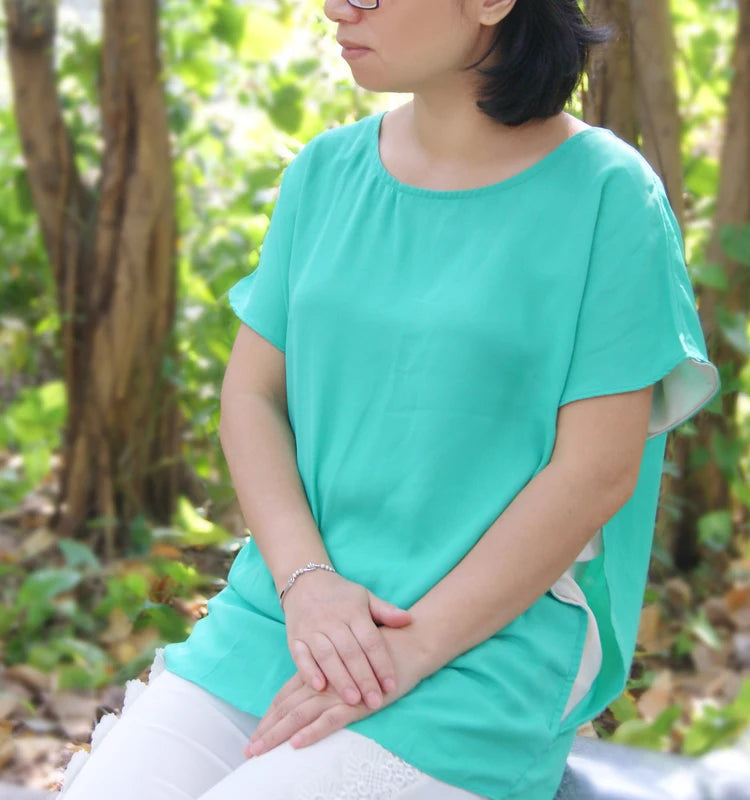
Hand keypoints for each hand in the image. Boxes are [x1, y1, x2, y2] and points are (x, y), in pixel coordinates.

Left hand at [244, 626, 426, 757]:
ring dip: (278, 735)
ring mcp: (338, 692)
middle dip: (267, 731)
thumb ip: (332, 673)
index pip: (286, 696)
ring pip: (301, 715)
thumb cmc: (379, 652)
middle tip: (248, 751)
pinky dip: (313, 732)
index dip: (270, 716)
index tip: (255, 734)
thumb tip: (316, 691)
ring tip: (259, 752)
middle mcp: (323, 682)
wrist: (408, 643)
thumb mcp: (349, 661)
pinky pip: (331, 720)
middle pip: (287, 708)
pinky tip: (297, 743)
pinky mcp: (356, 703)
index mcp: (320, 673)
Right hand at [282, 569, 411, 709]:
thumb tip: (409, 619)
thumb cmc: (341, 596)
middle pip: (350, 652)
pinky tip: (319, 687)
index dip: (381, 663)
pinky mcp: (294, 638)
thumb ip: (386, 611)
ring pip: (327, 656)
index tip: (392, 685)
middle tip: (375, 702)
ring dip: (340, 679)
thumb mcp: (365, 598)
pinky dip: (308, 671)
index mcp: (353, 611)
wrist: (306, 582)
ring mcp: (311, 629)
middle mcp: (332, 620)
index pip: (370, 640)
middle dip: (363, 678)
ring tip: (353, 701)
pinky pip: (300, 656)